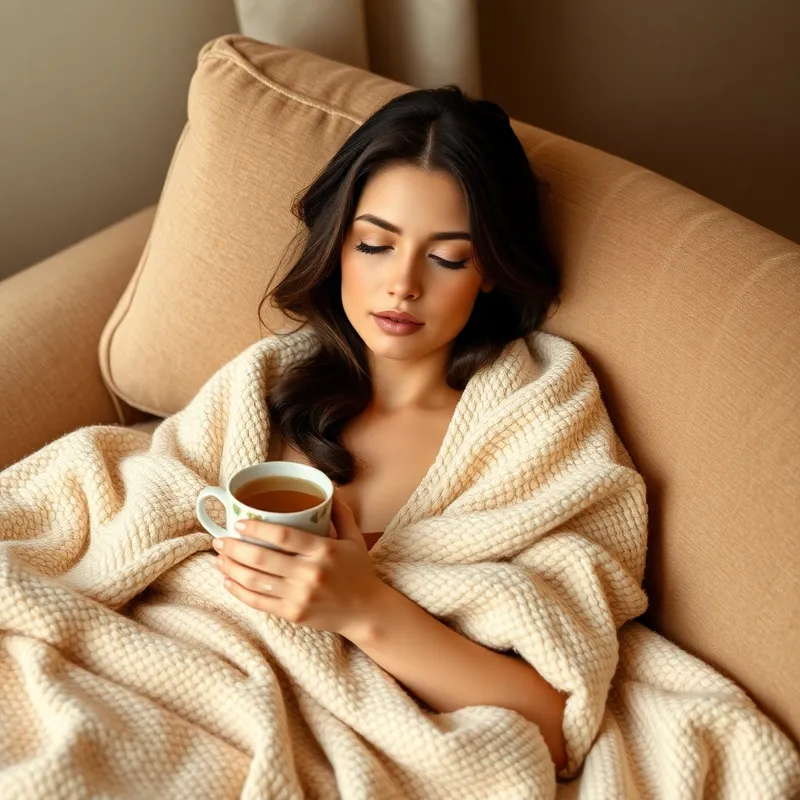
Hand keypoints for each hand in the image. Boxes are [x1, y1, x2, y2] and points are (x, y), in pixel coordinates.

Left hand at [213, 489, 382, 637]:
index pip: (283, 536)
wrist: (366, 611)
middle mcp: (310, 573)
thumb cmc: (359, 571)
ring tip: (218, 559)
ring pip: (255, 581)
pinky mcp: (293, 614)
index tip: (239, 522)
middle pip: (262, 558)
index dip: (257, 528)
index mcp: (323, 550)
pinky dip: (240, 592)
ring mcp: (300, 596)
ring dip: (231, 569)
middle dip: (234, 548)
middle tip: (219, 540)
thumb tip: (328, 487)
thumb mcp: (354, 538)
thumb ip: (341, 512)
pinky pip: (259, 602)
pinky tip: (228, 581)